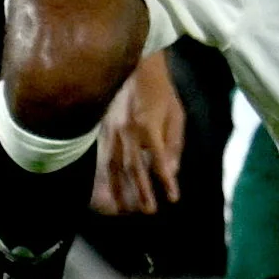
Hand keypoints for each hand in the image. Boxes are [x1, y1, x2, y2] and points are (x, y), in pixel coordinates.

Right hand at [94, 51, 188, 218]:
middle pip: (133, 169)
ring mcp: (112, 131)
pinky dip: (106, 177)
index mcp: (148, 126)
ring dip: (120, 191)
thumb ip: (174, 143)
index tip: (173, 198)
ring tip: (124, 211)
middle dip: (141, 193)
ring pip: (114, 167)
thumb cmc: (161, 90)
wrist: (135, 66)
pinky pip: (104, 159)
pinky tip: (107, 191)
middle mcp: (128, 131)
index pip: (158, 161)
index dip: (165, 182)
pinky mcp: (103, 130)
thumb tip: (171, 171)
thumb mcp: (176, 114)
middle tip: (148, 212)